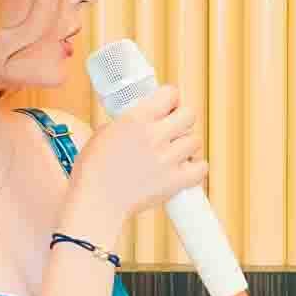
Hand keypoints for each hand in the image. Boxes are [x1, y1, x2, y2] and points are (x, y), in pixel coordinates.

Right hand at [67, 86, 207, 220]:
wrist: (96, 201)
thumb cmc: (94, 169)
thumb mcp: (105, 132)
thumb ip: (130, 122)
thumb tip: (146, 118)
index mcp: (136, 119)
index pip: (170, 94)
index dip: (170, 100)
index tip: (167, 107)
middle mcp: (155, 136)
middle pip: (189, 115)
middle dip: (182, 120)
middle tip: (173, 130)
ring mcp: (167, 159)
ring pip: (196, 140)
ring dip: (187, 145)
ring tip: (175, 152)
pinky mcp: (175, 181)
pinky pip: (202, 168)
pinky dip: (197, 168)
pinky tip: (185, 168)